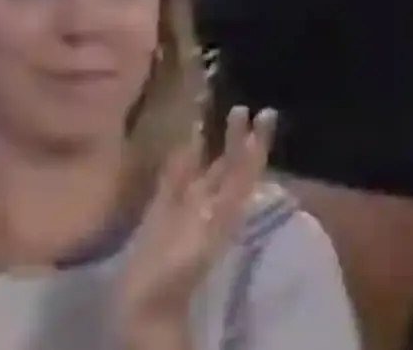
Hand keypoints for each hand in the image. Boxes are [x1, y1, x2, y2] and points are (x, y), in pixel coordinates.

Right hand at [115, 106, 276, 331]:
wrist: (148, 304)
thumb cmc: (172, 276)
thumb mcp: (192, 242)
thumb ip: (201, 208)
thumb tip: (210, 169)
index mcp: (222, 213)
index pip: (244, 172)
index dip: (254, 145)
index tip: (264, 115)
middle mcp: (209, 207)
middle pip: (229, 167)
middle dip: (237, 138)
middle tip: (242, 107)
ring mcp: (186, 210)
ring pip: (203, 171)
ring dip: (210, 145)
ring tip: (210, 115)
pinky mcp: (163, 214)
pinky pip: (175, 181)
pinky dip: (179, 162)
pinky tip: (179, 144)